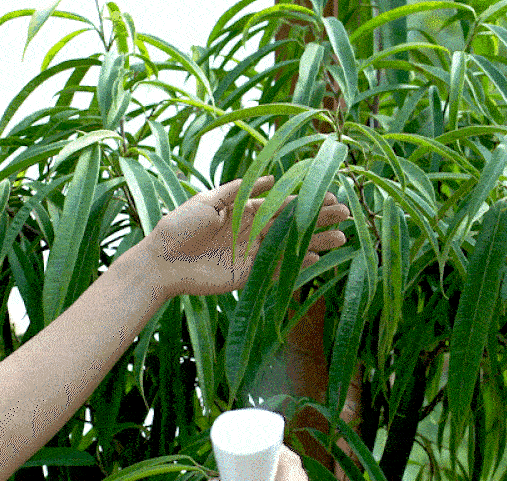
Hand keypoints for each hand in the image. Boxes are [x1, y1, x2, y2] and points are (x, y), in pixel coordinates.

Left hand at [138, 175, 351, 297]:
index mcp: (243, 211)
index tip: (329, 195)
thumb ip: (237, 191)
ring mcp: (251, 254)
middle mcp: (251, 231)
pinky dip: (295, 265)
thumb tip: (268, 179)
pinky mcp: (246, 275)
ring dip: (315, 242)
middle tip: (346, 215)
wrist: (160, 262)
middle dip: (318, 219)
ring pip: (289, 245)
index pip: (281, 203)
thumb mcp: (206, 201)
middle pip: (291, 223)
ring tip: (342, 239)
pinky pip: (276, 269)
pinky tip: (316, 259)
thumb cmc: (178, 227)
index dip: (304, 199)